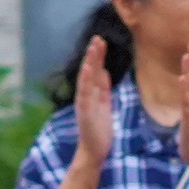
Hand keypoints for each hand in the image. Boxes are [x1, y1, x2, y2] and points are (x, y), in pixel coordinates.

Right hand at [72, 37, 115, 167]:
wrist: (94, 150)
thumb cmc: (99, 130)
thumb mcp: (104, 105)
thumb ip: (103, 89)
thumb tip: (104, 72)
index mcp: (92, 94)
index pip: (96, 72)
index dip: (98, 57)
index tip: (101, 42)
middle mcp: (85, 95)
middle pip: (90, 71)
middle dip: (94, 55)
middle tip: (98, 38)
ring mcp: (84, 102)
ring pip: (86, 78)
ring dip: (90, 62)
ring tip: (94, 47)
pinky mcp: (85, 110)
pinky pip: (85, 92)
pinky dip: (86, 79)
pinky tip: (89, 68)